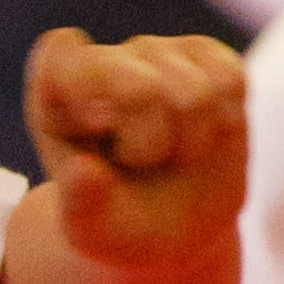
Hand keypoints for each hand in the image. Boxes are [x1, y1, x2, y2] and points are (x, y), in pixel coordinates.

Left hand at [21, 25, 249, 269]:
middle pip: (138, 86)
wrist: (173, 227)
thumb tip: (83, 168)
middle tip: (143, 163)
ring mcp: (152, 52)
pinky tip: (204, 135)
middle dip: (152, 143)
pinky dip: (226, 121)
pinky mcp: (202, 54)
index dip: (88, 91)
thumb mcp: (90, 231)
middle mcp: (100, 62)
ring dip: (191, 141)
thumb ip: (80, 204)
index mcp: (53, 97)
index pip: (60, 54)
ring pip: (194, 92)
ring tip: (171, 155)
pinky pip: (230, 79)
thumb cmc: (120, 223)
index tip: (96, 128)